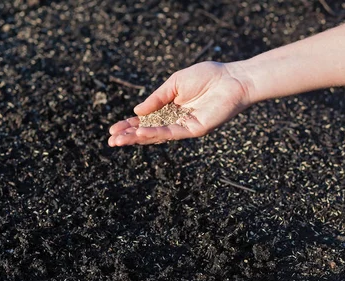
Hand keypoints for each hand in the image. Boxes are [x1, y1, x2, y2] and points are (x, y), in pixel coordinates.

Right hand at [108, 62, 252, 145]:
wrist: (233, 79)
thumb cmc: (208, 76)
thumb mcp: (175, 83)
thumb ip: (157, 98)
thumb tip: (136, 110)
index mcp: (169, 108)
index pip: (145, 119)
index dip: (129, 125)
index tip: (113, 129)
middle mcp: (175, 120)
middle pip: (147, 131)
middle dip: (129, 136)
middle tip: (111, 140)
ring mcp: (184, 127)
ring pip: (156, 135)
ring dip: (137, 138)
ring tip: (119, 140)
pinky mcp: (194, 129)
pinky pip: (171, 133)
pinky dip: (154, 133)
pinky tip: (140, 132)